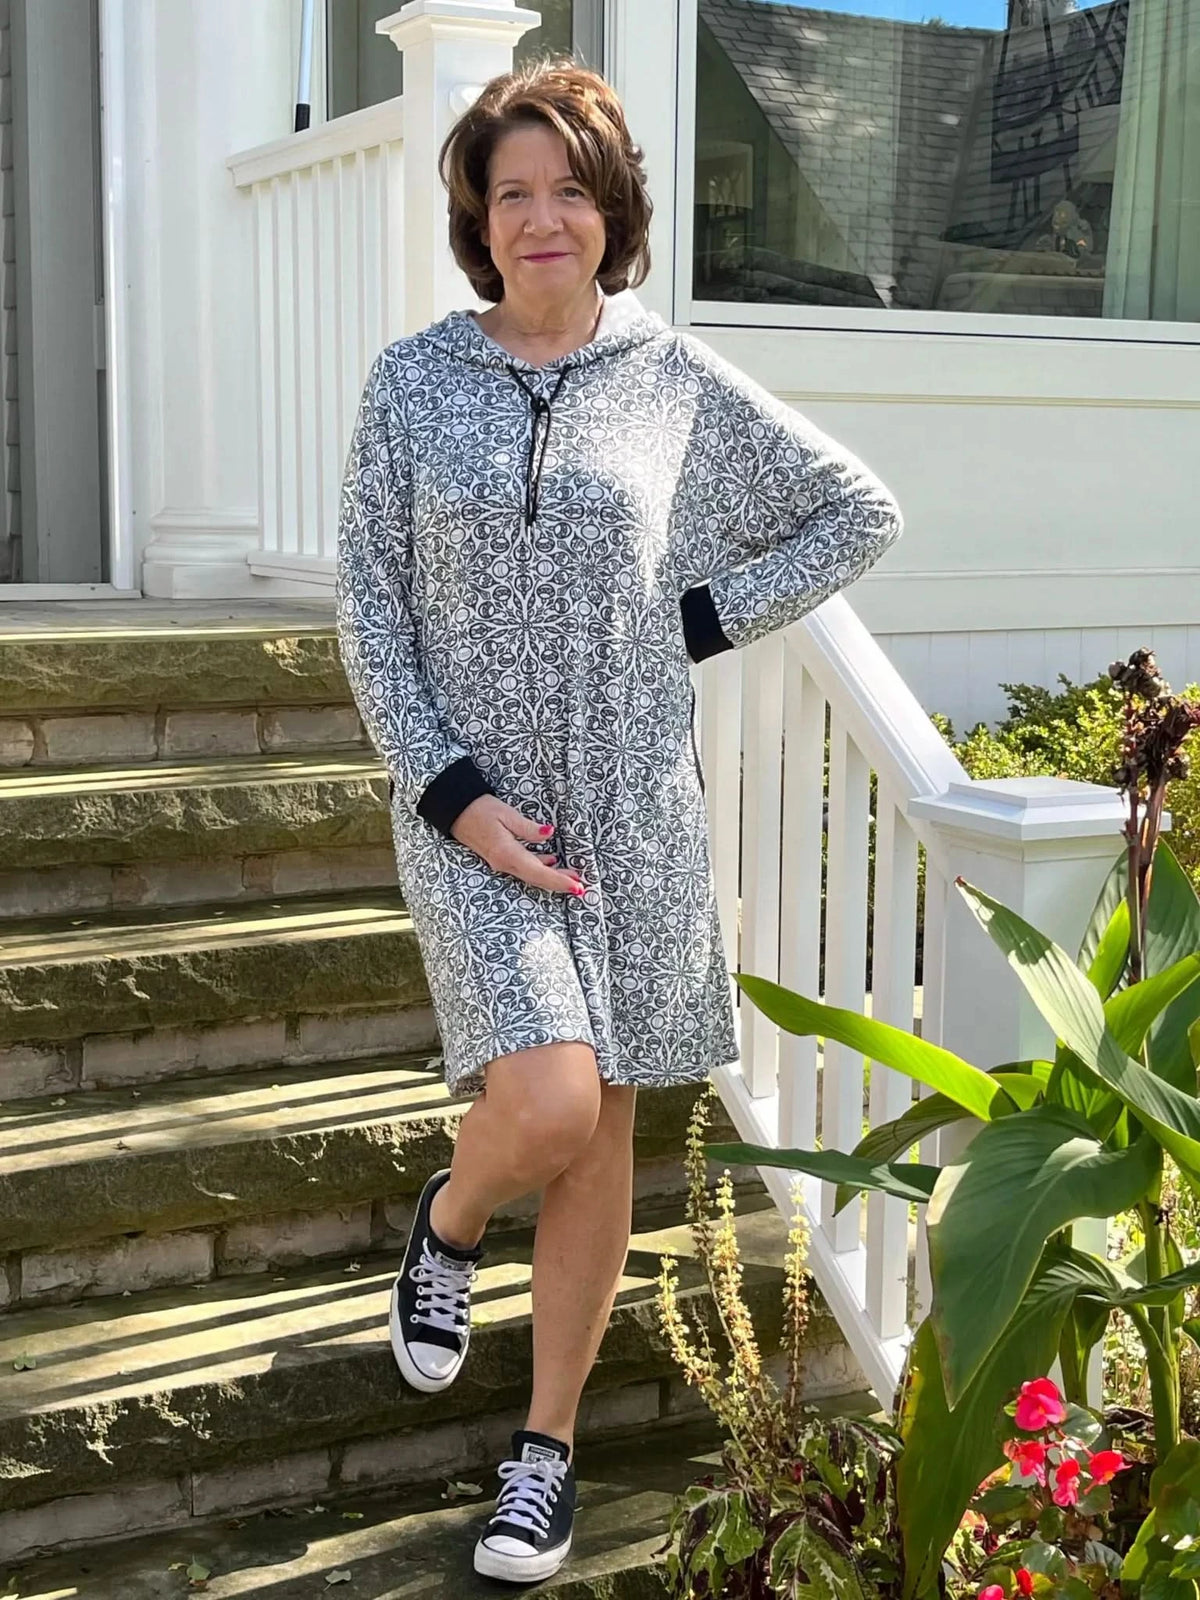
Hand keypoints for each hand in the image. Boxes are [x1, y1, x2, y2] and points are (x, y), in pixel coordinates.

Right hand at [450, 794, 584, 896]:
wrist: (455, 811)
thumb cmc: (480, 809)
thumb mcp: (506, 814)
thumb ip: (529, 828)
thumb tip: (549, 834)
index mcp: (507, 853)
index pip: (538, 872)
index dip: (559, 881)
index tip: (577, 887)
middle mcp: (504, 863)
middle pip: (537, 878)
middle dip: (559, 883)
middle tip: (581, 886)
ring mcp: (501, 862)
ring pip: (531, 874)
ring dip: (551, 876)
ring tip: (571, 875)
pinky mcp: (500, 857)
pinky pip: (523, 867)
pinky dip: (540, 867)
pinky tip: (550, 861)